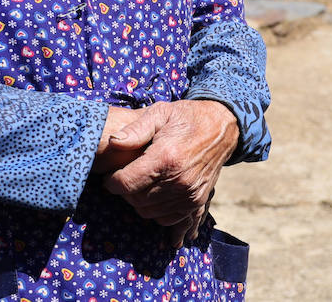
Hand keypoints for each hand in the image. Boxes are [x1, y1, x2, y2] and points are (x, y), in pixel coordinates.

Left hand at [101, 100, 238, 246]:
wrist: (222, 127)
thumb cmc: (186, 117)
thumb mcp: (160, 112)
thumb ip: (135, 129)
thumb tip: (112, 142)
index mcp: (166, 157)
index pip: (125, 183)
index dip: (111, 181)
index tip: (109, 175)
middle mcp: (178, 180)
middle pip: (135, 199)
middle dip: (124, 190)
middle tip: (124, 177)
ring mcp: (189, 194)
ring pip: (148, 211)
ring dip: (137, 201)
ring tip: (138, 184)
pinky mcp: (196, 201)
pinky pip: (166, 218)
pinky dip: (154, 211)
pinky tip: (153, 194)